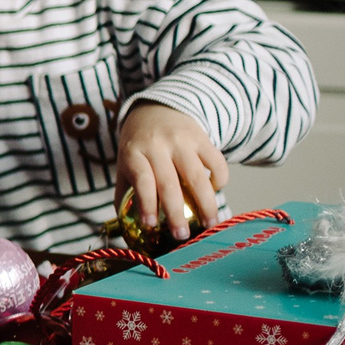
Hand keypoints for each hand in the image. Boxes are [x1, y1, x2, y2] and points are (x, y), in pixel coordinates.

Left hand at [119, 101, 227, 239]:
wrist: (156, 108)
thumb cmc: (138, 145)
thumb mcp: (125, 163)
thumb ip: (124, 192)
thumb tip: (126, 227)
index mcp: (134, 153)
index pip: (142, 180)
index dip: (147, 203)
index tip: (151, 225)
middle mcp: (157, 146)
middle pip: (169, 183)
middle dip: (177, 213)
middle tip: (183, 235)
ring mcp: (181, 141)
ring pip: (197, 176)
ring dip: (206, 203)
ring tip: (210, 223)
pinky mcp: (202, 138)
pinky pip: (216, 161)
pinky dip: (220, 179)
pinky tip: (216, 192)